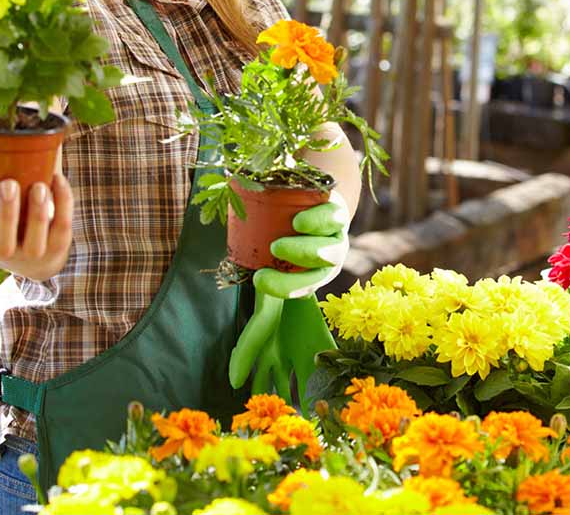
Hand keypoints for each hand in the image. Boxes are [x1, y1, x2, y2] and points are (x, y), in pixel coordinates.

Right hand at [0, 174, 73, 281]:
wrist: (38, 255)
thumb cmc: (4, 218)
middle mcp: (3, 254)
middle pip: (1, 244)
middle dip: (5, 214)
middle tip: (7, 184)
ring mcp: (32, 254)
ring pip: (35, 242)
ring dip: (37, 213)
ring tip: (38, 186)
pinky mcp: (58, 246)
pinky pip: (62, 227)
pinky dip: (63, 202)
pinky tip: (57, 179)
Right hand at [228, 192, 348, 402]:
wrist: (310, 197)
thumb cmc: (281, 240)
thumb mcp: (263, 270)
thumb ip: (252, 312)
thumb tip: (231, 372)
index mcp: (307, 284)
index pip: (286, 321)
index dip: (271, 341)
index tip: (240, 352)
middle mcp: (325, 265)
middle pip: (313, 283)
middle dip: (286, 287)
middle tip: (259, 282)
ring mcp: (334, 239)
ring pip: (328, 253)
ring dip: (302, 252)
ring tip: (279, 245)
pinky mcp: (338, 211)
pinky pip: (331, 218)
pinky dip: (316, 221)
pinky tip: (300, 220)